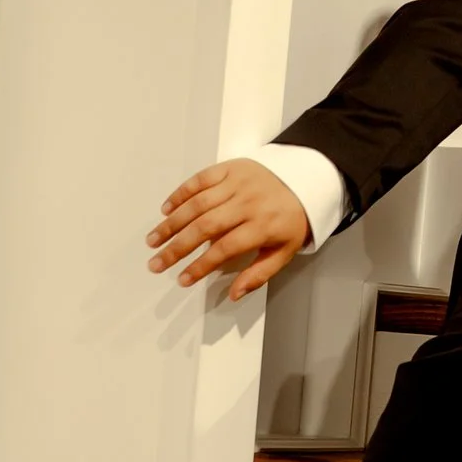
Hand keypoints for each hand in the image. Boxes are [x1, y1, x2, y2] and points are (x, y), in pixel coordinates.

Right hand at [147, 157, 311, 299]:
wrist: (307, 181)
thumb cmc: (292, 219)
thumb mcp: (284, 251)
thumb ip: (259, 274)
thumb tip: (234, 294)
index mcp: (263, 225)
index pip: (224, 249)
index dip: (201, 266)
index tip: (182, 279)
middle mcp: (248, 202)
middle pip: (205, 226)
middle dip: (176, 248)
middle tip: (156, 263)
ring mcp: (238, 182)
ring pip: (198, 203)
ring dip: (172, 223)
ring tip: (153, 240)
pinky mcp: (231, 167)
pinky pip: (201, 179)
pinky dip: (181, 193)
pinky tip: (167, 209)